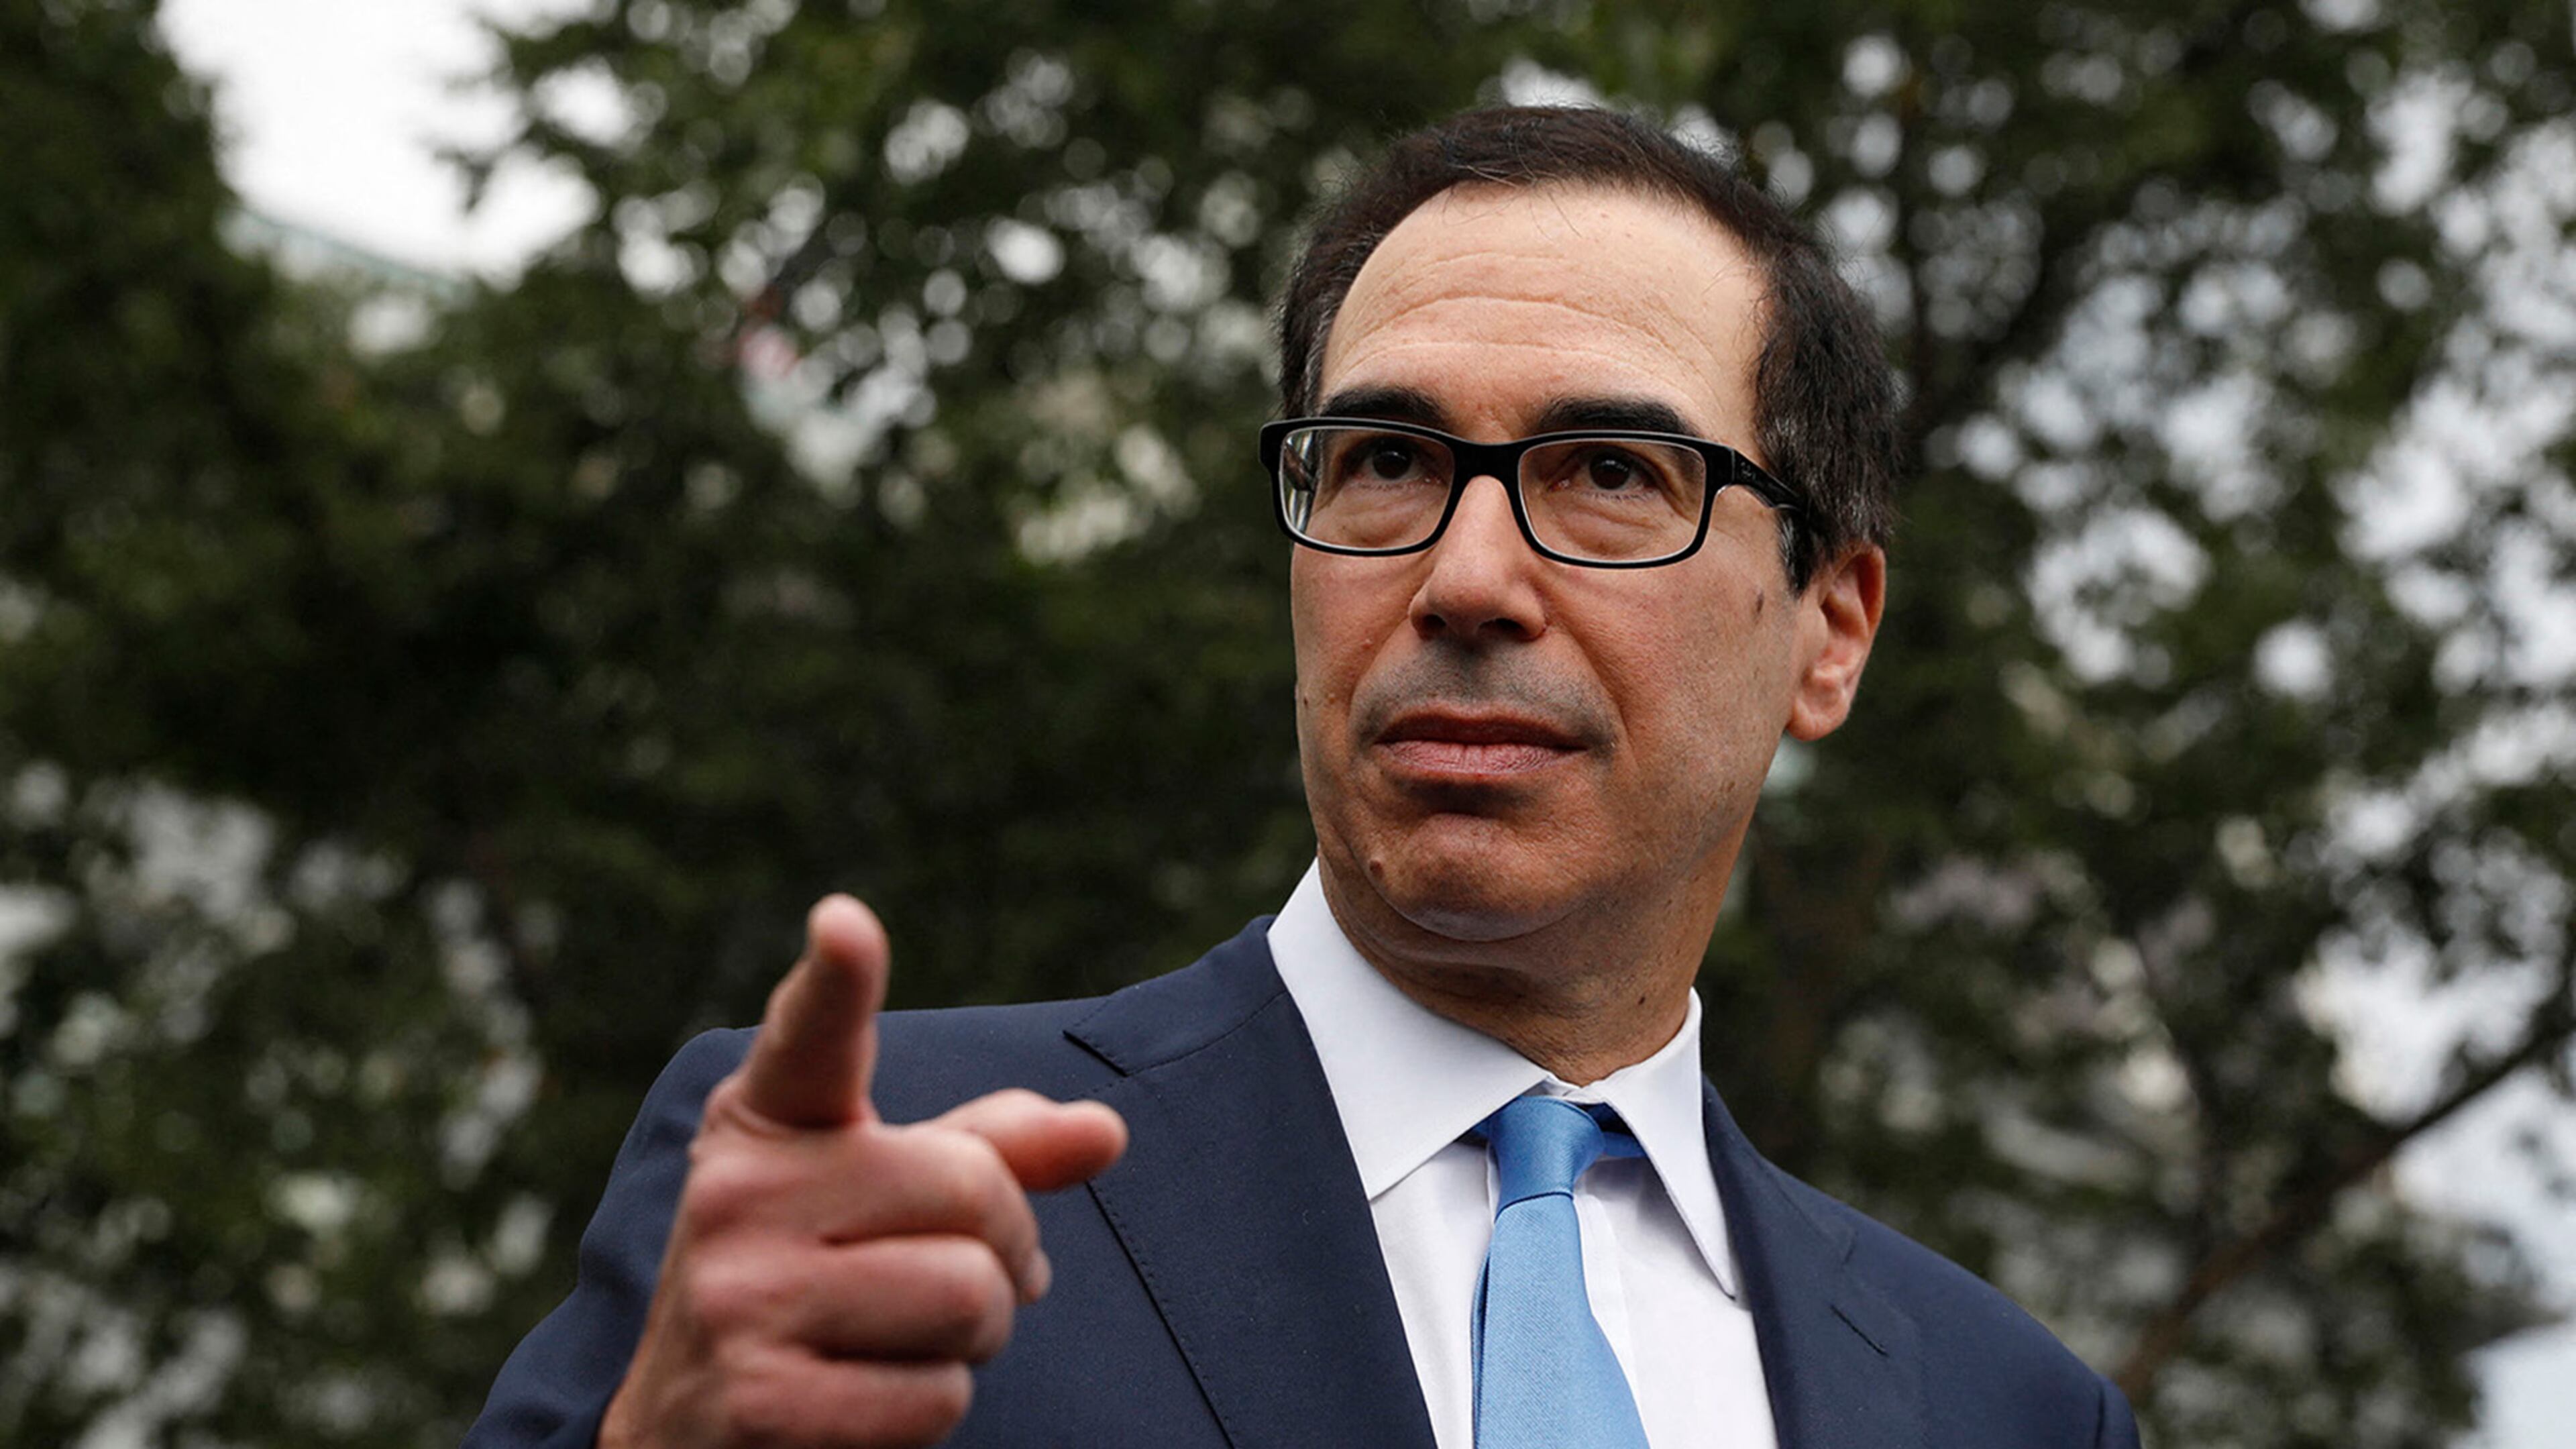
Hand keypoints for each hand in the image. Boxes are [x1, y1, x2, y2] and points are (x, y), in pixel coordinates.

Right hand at [599, 896, 1128, 1448]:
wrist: (686, 1437)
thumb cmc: (811, 1293)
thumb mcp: (880, 1202)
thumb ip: (990, 1153)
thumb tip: (1107, 1131)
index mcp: (767, 1124)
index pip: (810, 1040)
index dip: (836, 982)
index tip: (847, 924)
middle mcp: (736, 1197)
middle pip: (974, 1190)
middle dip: (1006, 1251)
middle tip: (959, 1281)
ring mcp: (739, 1301)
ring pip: (969, 1297)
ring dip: (973, 1340)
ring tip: (905, 1343)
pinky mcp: (760, 1406)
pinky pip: (936, 1398)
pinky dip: (933, 1410)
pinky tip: (867, 1402)